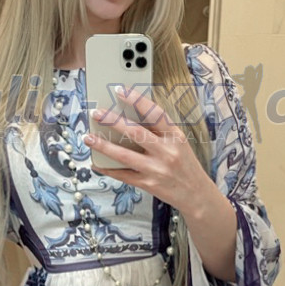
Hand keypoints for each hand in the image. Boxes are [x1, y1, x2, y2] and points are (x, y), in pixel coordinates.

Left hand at [84, 86, 212, 214]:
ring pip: (124, 155)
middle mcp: (166, 151)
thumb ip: (160, 131)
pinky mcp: (148, 184)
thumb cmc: (185, 165)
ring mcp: (156, 169)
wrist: (196, 195)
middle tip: (96, 113)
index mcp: (175, 136)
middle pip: (135, 132)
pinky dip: (108, 168)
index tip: (120, 90)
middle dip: (113, 121)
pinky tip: (96, 162)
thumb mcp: (179, 143)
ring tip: (88, 137)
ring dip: (103, 146)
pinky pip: (123, 175)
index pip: (155, 113)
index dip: (137, 100)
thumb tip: (130, 117)